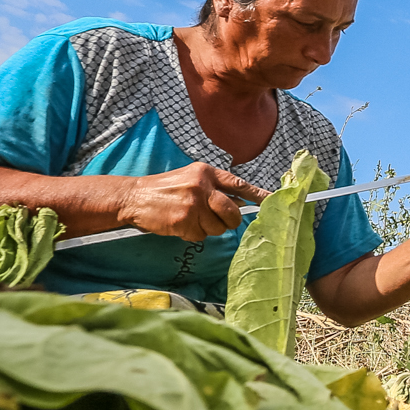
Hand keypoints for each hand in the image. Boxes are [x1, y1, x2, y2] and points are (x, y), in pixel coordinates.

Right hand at [119, 161, 268, 240]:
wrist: (134, 197)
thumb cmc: (165, 190)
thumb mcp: (192, 179)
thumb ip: (215, 189)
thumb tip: (242, 203)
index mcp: (206, 173)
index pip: (239, 184)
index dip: (258, 195)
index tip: (274, 200)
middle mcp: (202, 186)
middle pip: (232, 212)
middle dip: (229, 222)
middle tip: (219, 222)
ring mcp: (193, 203)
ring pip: (217, 228)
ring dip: (206, 229)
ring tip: (189, 219)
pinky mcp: (183, 220)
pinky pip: (200, 236)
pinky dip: (192, 235)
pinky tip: (179, 225)